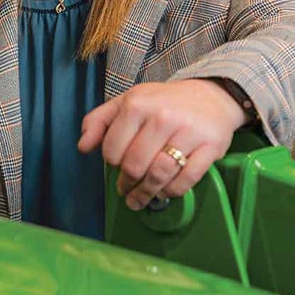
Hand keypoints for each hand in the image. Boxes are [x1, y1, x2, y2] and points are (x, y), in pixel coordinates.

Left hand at [77, 79, 246, 210]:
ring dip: (146, 194)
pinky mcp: (210, 147)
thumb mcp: (127, 101)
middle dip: (127, 184)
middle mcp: (163, 117)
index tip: (116, 165)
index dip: (111, 162)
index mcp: (138, 104)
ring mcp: (188, 132)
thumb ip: (99, 121)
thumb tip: (83, 146)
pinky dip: (172, 191)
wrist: (211, 96)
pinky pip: (186, 180)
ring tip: (140, 199)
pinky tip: (165, 191)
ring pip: (159, 175)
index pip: (112, 149)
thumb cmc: (164, 102)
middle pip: (134, 166)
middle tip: (126, 190)